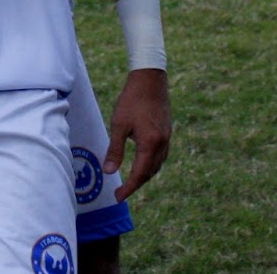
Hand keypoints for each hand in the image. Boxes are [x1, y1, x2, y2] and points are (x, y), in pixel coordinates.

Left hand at [105, 68, 170, 200]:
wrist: (150, 79)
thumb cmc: (132, 100)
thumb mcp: (119, 124)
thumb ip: (115, 150)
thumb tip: (109, 172)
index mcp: (150, 144)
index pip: (140, 174)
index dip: (129, 188)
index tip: (118, 197)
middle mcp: (162, 144)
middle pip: (150, 172)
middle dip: (136, 184)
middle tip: (122, 192)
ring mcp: (167, 138)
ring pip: (157, 165)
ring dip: (145, 175)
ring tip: (131, 180)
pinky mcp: (167, 131)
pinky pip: (161, 155)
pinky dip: (151, 164)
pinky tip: (143, 161)